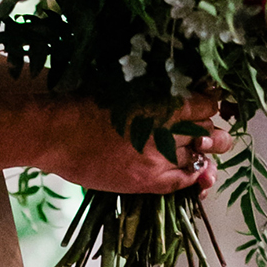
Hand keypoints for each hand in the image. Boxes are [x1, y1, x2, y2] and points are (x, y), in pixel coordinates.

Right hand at [36, 92, 229, 196]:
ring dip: (202, 156)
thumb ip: (154, 91)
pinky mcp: (150, 180)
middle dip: (208, 133)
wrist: (58, 133)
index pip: (207, 105)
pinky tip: (193, 176)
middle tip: (201, 133)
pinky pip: (185, 182)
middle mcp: (170, 129)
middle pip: (208, 132)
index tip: (203, 108)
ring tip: (196, 154)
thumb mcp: (125, 85)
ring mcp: (162, 157)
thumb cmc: (84, 103)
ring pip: (201, 159)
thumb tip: (175, 92)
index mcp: (165, 100)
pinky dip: (194, 179)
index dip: (207, 107)